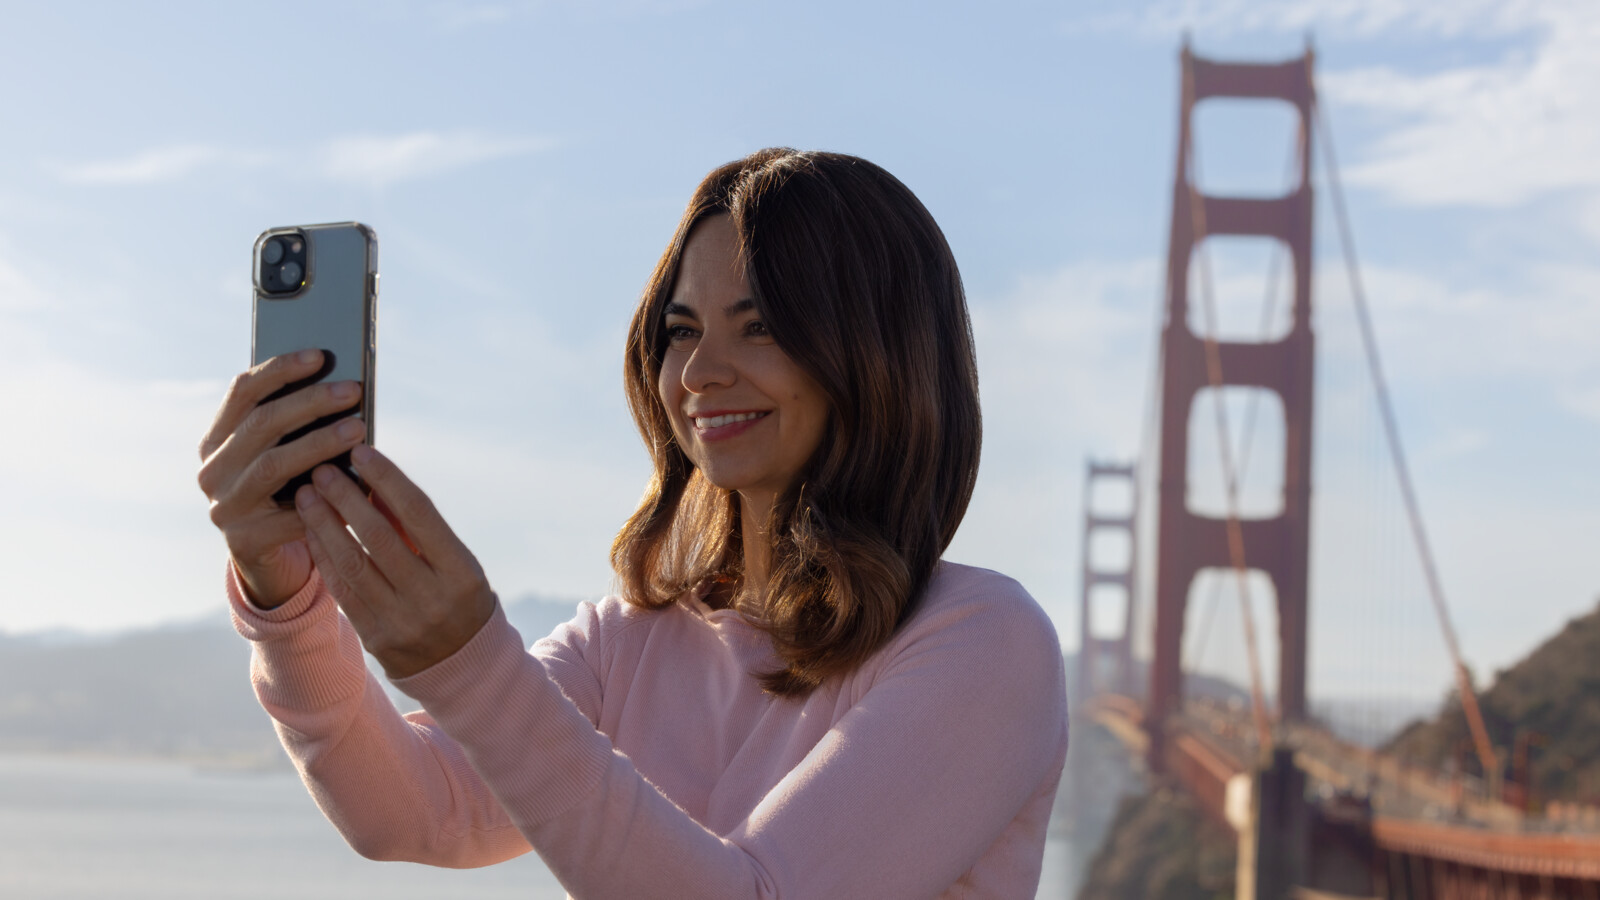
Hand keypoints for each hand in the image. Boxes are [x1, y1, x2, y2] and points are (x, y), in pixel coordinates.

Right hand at [198, 350, 366, 607]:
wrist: (272, 559)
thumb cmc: (288, 492)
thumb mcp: (285, 454)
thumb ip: (297, 425)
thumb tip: (343, 385)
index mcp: (215, 439)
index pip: (242, 391)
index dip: (280, 369)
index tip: (321, 355)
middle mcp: (211, 470)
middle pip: (261, 424)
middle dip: (310, 403)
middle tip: (352, 391)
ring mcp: (223, 507)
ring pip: (274, 464)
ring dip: (320, 443)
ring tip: (358, 429)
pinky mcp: (244, 540)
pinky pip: (291, 513)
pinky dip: (327, 497)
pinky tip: (358, 484)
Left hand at [295, 446, 497, 678]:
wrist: (463, 665)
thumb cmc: (457, 596)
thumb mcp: (453, 561)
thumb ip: (415, 527)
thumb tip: (373, 482)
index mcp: (460, 571)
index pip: (419, 513)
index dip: (387, 479)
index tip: (361, 452)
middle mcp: (432, 597)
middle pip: (379, 537)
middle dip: (346, 498)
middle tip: (322, 470)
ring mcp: (402, 621)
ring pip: (353, 563)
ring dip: (325, 524)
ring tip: (307, 495)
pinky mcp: (376, 638)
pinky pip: (342, 591)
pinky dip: (325, 557)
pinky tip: (311, 532)